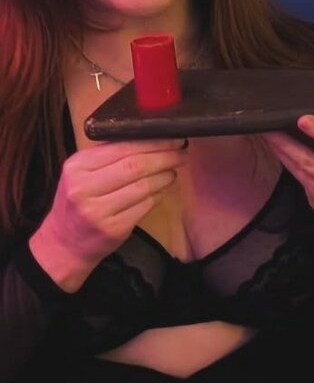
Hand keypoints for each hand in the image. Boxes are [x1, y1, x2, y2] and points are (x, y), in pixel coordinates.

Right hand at [29, 138, 187, 289]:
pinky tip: (162, 189)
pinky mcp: (114, 229)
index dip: (152, 142)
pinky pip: (145, 206)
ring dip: (164, 176)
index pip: (122, 147)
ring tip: (173, 171)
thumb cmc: (77, 202)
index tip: (172, 138)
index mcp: (76, 166)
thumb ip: (107, 156)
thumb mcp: (81, 173)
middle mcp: (84, 187)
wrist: (64, 243)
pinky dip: (158, 195)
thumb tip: (149, 139)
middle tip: (181, 153)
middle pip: (135, 165)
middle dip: (164, 157)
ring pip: (143, 186)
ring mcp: (98, 211)